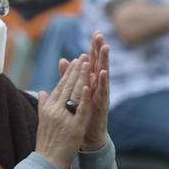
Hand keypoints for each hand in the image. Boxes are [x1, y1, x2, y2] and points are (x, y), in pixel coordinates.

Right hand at [35, 56, 91, 168]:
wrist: (47, 162)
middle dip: (76, 70)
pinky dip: (83, 96)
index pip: (60, 86)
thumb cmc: (46, 143)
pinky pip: (80, 109)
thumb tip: (43, 91)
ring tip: (88, 63)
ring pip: (74, 93)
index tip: (75, 61)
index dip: (69, 73)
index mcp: (49, 108)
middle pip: (67, 86)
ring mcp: (65, 117)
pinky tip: (88, 85)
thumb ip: (44, 105)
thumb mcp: (42, 121)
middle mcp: (56, 110)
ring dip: (81, 77)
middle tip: (84, 56)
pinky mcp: (74, 126)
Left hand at [69, 32, 110, 151]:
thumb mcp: (75, 92)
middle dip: (100, 49)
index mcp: (91, 82)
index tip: (96, 32)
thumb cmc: (83, 114)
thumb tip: (63, 60)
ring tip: (105, 48)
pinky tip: (101, 72)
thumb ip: (69, 76)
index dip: (94, 48)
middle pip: (99, 64)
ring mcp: (101, 95)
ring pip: (103, 75)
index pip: (92, 62)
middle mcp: (98, 86)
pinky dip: (102, 82)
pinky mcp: (102, 105)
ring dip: (104, 61)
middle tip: (100, 35)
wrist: (88, 135)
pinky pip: (102, 92)